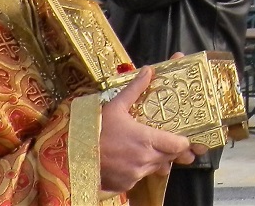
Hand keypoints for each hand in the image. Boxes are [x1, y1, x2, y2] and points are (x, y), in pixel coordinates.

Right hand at [100, 66, 195, 191]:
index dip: (183, 141)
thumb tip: (148, 70)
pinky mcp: (125, 185)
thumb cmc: (94, 128)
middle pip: (170, 157)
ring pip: (156, 168)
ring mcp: (135, 175)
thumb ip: (135, 89)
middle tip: (168, 141)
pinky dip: (139, 169)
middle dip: (171, 150)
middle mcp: (145, 160)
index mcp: (147, 139)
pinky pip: (140, 177)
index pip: (179, 145)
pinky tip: (129, 158)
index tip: (182, 136)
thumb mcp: (115, 105)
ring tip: (145, 147)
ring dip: (155, 159)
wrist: (71, 154)